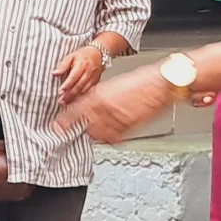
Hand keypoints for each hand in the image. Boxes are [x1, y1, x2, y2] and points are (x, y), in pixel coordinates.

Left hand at [54, 44, 108, 100]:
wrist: (98, 54)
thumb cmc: (82, 55)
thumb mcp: (71, 56)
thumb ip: (62, 65)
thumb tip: (54, 73)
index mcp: (82, 64)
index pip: (74, 76)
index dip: (67, 85)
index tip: (60, 92)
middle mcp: (89, 72)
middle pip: (79, 85)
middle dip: (70, 94)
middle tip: (61, 101)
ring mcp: (93, 77)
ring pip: (84, 89)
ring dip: (74, 97)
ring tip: (65, 103)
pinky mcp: (96, 81)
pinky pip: (88, 90)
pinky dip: (81, 96)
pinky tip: (74, 101)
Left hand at [57, 63, 175, 144]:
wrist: (162, 83)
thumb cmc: (142, 81)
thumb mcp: (113, 85)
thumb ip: (98, 96)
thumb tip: (87, 104)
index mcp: (99, 94)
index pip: (75, 110)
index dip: (65, 120)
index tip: (57, 127)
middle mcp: (105, 107)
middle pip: (85, 125)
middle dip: (81, 128)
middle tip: (79, 130)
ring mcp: (117, 118)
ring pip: (98, 133)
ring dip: (96, 134)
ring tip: (98, 131)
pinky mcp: (129, 126)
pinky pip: (113, 138)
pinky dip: (110, 139)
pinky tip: (111, 136)